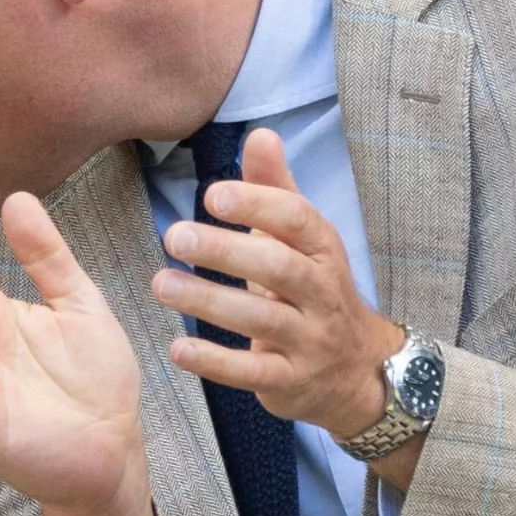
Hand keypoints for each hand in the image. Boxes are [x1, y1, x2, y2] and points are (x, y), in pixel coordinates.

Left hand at [150, 128, 404, 440]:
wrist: (355, 371)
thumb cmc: (312, 291)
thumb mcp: (301, 241)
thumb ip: (276, 191)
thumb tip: (260, 133)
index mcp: (323, 251)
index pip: (298, 221)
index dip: (258, 205)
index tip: (211, 194)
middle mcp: (323, 294)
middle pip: (279, 268)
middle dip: (226, 250)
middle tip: (174, 235)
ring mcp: (309, 340)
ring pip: (262, 320)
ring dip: (208, 302)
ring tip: (160, 283)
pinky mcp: (290, 382)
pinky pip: (252, 372)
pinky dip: (214, 362)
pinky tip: (176, 349)